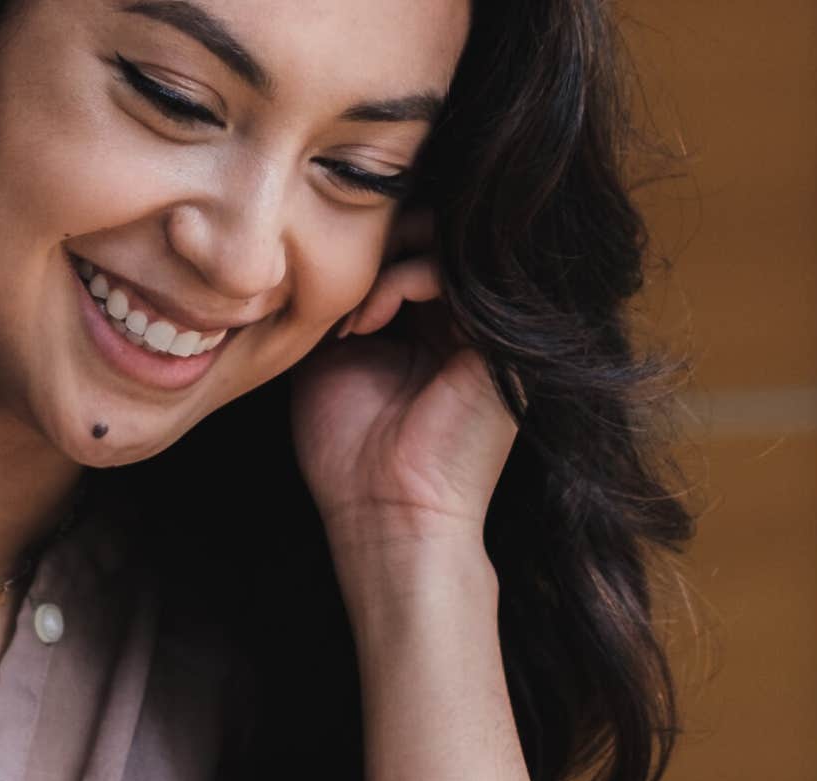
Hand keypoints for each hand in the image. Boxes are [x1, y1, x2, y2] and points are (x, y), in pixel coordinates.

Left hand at [288, 206, 521, 555]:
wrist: (384, 512)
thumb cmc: (348, 451)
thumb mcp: (327, 360)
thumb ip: (336, 304)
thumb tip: (317, 253)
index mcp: (430, 325)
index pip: (410, 246)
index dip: (365, 246)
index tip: (316, 282)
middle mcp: (465, 321)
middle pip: (435, 232)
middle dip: (377, 241)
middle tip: (333, 280)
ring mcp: (485, 329)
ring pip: (446, 243)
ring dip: (384, 261)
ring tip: (347, 313)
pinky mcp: (499, 341)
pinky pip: (454, 273)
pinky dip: (400, 282)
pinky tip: (365, 323)